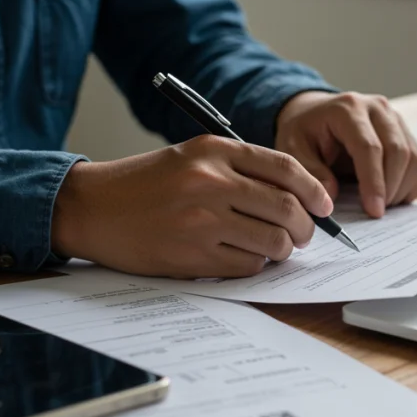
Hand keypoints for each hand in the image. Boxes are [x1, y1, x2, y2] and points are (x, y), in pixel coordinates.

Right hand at [50, 136, 333, 278]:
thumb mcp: (192, 157)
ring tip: (277, 248)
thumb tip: (296, 196)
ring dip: (284, 249)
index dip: (314, 189)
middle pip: (287, 207)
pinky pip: (247, 266)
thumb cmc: (145, 183)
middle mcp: (211, 182)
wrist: (92, 208)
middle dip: (307, 226)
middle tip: (305, 234)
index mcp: (214, 151)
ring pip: (273, 241)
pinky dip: (256, 265)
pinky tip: (246, 258)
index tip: (324, 204)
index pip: (285, 167)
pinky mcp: (193, 256)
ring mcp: (202, 221)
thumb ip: (240, 169)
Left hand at [275, 91, 416, 217]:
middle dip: (390, 188)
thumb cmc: (305, 132)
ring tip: (380, 205)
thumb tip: (331, 198)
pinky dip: (409, 184)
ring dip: (401, 187)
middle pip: (398, 151)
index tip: (373, 211)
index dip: (374, 182)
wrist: (316, 113)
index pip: (369, 147)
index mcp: (348, 109)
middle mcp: (377, 108)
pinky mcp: (405, 131)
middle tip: (376, 213)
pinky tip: (391, 197)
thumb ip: (310, 172)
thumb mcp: (294, 149)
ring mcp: (394, 118)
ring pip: (413, 157)